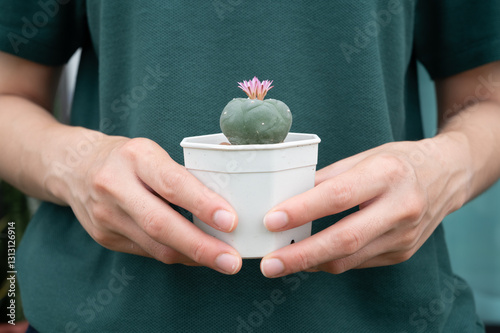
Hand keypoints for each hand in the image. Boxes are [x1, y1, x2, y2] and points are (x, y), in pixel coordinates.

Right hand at [57, 132, 241, 274]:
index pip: (172, 183)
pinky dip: (177, 256)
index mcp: (136, 157)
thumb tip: (229, 200)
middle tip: (232, 260)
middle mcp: (115, 186)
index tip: (231, 221)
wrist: (74, 167)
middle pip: (161, 224)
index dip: (203, 204)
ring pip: (156, 246)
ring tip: (223, 261)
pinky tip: (196, 256)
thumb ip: (183, 174)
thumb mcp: (152, 152)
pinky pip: (148, 252)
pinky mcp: (104, 237)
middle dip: (201, 246)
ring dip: (193, 257)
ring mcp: (106, 215)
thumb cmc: (127, 158)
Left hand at [259, 137, 467, 276]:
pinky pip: (358, 262)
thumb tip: (288, 197)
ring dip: (311, 263)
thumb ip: (328, 178)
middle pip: (344, 239)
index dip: (303, 210)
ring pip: (349, 258)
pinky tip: (311, 256)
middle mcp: (401, 207)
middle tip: (270, 264)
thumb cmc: (398, 161)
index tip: (271, 220)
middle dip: (301, 255)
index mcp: (387, 174)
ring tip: (281, 262)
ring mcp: (404, 235)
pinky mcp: (402, 253)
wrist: (446, 176)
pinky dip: (330, 260)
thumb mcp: (365, 157)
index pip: (339, 196)